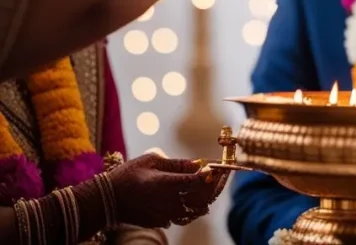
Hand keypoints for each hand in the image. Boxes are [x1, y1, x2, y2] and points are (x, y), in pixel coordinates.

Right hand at [108, 153, 226, 228]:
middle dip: (215, 186)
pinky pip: (183, 217)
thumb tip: (197, 164)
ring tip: (210, 187)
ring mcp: (165, 215)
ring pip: (195, 210)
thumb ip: (176, 163)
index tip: (219, 167)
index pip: (198, 181)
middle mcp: (169, 202)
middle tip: (221, 176)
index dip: (212, 174)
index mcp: (166, 184)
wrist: (106, 200)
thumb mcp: (150, 160)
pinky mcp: (161, 222)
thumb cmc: (127, 175)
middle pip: (201, 197)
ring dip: (205, 199)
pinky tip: (193, 199)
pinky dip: (192, 208)